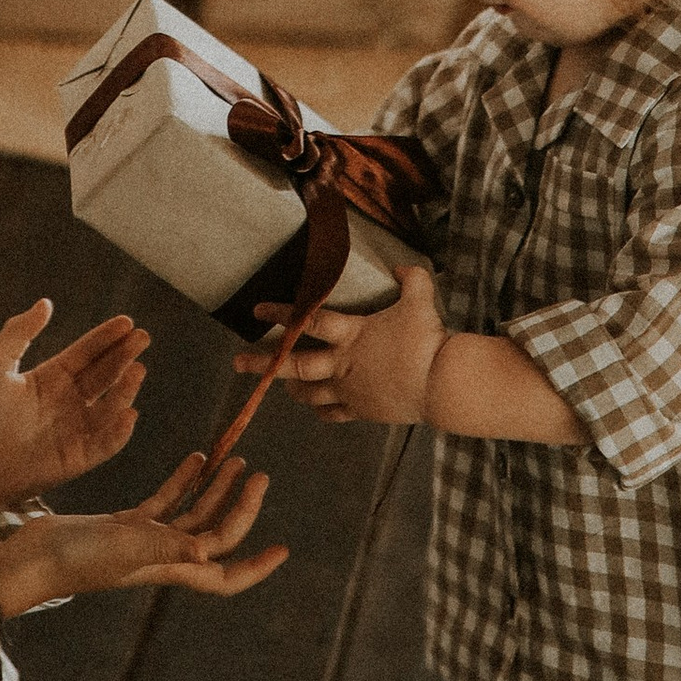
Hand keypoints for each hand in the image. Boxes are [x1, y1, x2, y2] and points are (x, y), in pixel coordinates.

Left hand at [0, 302, 147, 518]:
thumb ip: (18, 334)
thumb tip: (46, 302)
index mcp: (51, 378)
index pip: (86, 353)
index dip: (106, 337)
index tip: (127, 322)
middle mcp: (68, 402)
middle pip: (103, 375)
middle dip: (123, 356)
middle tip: (143, 337)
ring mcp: (74, 430)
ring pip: (109, 407)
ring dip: (125, 389)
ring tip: (137, 370)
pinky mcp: (77, 459)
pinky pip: (104, 444)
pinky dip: (119, 432)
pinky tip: (129, 413)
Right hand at [0, 452, 287, 617]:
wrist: (32, 556)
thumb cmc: (75, 559)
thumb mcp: (122, 549)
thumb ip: (164, 549)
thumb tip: (207, 556)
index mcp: (168, 569)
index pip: (224, 576)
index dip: (255, 567)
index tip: (282, 549)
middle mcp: (162, 558)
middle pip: (215, 535)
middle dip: (241, 508)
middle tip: (260, 474)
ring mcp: (143, 541)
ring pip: (193, 515)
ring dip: (216, 489)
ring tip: (236, 459)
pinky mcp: (124, 524)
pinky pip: (164, 502)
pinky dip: (183, 481)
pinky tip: (197, 457)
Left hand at [235, 260, 446, 426]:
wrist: (442, 383)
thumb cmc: (429, 340)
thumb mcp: (420, 299)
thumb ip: (410, 279)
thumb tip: (401, 267)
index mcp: (351, 335)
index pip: (308, 321)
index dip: (282, 314)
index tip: (257, 311)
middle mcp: (343, 364)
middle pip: (294, 365)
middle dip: (263, 364)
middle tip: (238, 363)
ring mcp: (350, 391)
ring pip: (310, 393)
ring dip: (293, 388)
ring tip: (281, 386)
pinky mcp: (363, 411)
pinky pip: (334, 413)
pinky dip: (323, 411)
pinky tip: (317, 409)